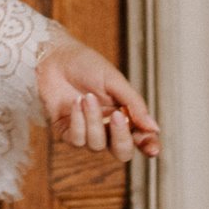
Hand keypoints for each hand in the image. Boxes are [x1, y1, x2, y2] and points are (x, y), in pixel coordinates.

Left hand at [36, 37, 159, 165]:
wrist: (54, 56)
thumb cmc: (86, 65)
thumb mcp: (114, 80)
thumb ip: (134, 104)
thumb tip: (153, 128)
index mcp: (124, 114)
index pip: (141, 138)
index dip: (149, 146)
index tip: (152, 149)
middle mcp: (107, 127)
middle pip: (122, 152)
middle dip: (121, 138)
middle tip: (117, 116)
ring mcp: (87, 131)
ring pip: (97, 145)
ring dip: (93, 121)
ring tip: (88, 97)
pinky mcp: (67, 132)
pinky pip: (77, 140)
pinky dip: (78, 121)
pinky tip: (76, 103)